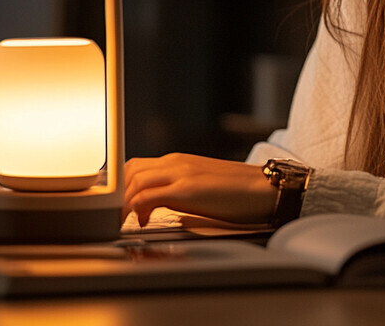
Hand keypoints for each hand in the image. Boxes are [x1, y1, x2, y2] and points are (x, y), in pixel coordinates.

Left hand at [123, 153, 276, 226]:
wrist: (264, 188)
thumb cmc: (238, 192)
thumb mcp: (201, 186)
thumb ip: (180, 190)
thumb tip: (159, 206)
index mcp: (180, 161)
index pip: (138, 165)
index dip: (124, 185)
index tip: (120, 206)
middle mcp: (177, 162)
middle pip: (131, 170)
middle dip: (120, 194)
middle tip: (120, 216)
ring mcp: (181, 173)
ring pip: (134, 180)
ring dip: (125, 203)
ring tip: (129, 222)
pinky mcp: (187, 189)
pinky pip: (147, 196)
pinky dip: (137, 210)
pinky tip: (143, 223)